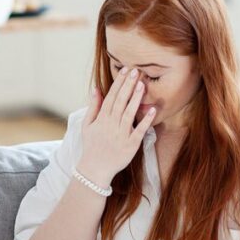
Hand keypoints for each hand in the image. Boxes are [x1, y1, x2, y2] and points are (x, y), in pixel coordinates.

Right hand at [77, 67, 155, 184]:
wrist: (95, 168)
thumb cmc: (91, 145)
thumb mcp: (87, 125)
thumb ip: (93, 106)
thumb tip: (96, 88)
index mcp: (102, 119)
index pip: (111, 97)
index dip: (118, 83)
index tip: (125, 70)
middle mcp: (111, 125)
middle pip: (120, 101)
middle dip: (128, 86)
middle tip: (136, 71)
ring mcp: (121, 134)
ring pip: (129, 113)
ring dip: (136, 99)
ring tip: (142, 84)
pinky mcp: (131, 145)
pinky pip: (139, 131)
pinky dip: (146, 121)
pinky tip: (153, 110)